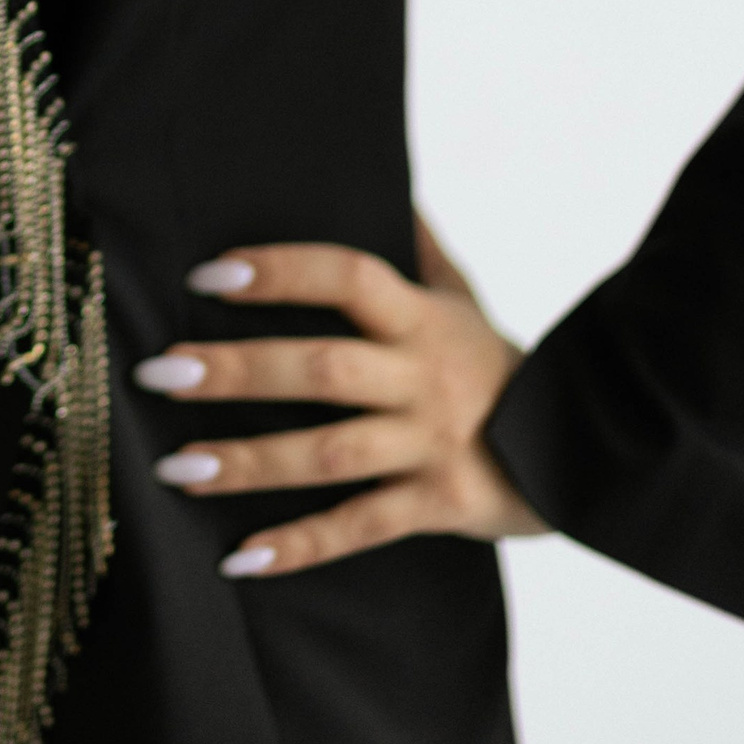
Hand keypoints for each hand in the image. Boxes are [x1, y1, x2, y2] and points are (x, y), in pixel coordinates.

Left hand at [135, 216, 550, 579]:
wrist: (584, 449)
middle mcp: (423, 379)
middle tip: (159, 372)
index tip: (208, 275)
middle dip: (238, 370)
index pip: (348, 277)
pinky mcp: (440, 506)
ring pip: (331, 453)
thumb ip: (419, 248)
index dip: (281, 270)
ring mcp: (431, 445)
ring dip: (249, 461)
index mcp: (421, 319)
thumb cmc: (496, 366)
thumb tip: (390, 185)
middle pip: (323, 368)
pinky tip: (239, 557)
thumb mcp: (464, 298)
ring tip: (175, 466)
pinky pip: (361, 526)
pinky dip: (301, 545)